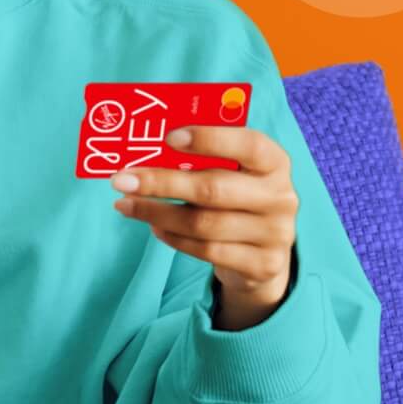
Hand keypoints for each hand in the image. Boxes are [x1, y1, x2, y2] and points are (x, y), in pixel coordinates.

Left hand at [110, 125, 297, 321]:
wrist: (267, 253)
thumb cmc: (238, 197)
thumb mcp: (234, 172)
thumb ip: (204, 158)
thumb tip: (147, 147)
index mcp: (275, 162)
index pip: (248, 144)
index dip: (209, 138)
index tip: (168, 137)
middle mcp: (281, 197)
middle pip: (213, 189)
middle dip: (161, 183)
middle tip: (121, 180)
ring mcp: (274, 234)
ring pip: (203, 224)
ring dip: (156, 213)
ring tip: (126, 204)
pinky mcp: (261, 265)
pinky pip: (206, 251)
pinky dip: (173, 238)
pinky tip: (154, 227)